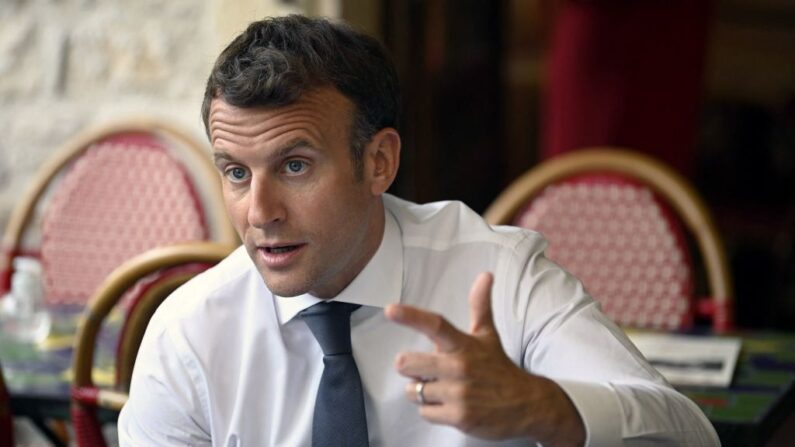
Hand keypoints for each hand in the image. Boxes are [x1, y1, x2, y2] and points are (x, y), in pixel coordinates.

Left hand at [384, 272, 584, 445]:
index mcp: (463, 344)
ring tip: (443, 389)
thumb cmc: (499, 367)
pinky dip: (432, 410)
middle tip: (427, 369)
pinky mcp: (459, 417)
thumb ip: (480, 305)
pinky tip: (450, 405)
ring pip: (414, 391)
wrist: (527, 405)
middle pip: (408, 363)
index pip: (435, 325)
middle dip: (411, 368)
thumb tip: (485, 274)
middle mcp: (460, 366)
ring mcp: (459, 393)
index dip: (411, 316)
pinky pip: (425, 412)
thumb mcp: (487, 335)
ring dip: (423, 391)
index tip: (390, 309)